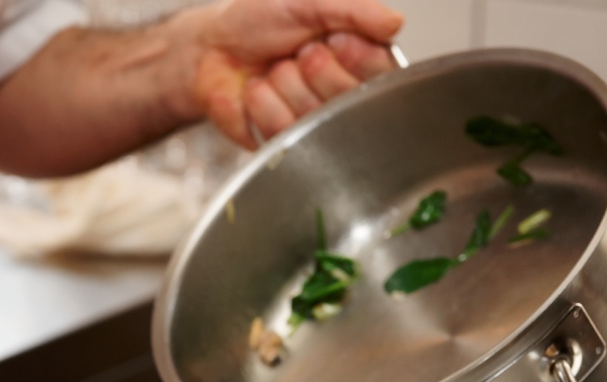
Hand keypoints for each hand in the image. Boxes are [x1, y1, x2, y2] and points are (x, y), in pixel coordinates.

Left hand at [193, 0, 403, 147]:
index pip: (383, 72)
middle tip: (296, 52)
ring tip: (273, 68)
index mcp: (359, 58)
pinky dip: (263, 103)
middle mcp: (342, 94)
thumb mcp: (309, 2)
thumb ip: (354, 10)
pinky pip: (284, 132)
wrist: (211, 47)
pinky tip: (257, 89)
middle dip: (314, 66)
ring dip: (284, 82)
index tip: (334, 40)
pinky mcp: (284, 142)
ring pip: (314, 115)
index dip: (356, 57)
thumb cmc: (258, 21)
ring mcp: (313, 122)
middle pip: (349, 98)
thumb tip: (394, 23)